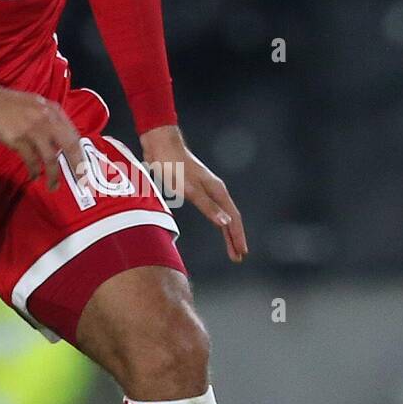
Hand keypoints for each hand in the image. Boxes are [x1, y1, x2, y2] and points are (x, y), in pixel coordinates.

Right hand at [0, 84, 86, 191]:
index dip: (80, 153)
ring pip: (50, 158)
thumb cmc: (9, 103)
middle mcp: (47, 119)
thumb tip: (58, 142)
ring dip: (53, 175)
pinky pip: (31, 160)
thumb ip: (49, 120)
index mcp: (53, 110)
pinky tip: (33, 176)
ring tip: (53, 186)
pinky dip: (33, 171)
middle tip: (80, 181)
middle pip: (69, 146)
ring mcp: (33, 130)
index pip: (73, 135)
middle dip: (77, 165)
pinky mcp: (18, 139)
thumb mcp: (36, 105)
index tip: (83, 166)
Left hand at [140, 124, 247, 262]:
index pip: (233, 218)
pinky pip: (212, 209)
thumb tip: (226, 223)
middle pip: (230, 218)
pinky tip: (217, 223)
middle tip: (238, 257)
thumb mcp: (189, 189)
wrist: (161, 145)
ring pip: (222, 214)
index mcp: (217, 190)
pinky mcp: (196, 189)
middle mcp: (215, 190)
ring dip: (227, 232)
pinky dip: (217, 220)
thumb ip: (207, 206)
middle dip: (234, 238)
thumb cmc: (173, 166)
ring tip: (230, 248)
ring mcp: (206, 189)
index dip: (237, 237)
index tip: (241, 254)